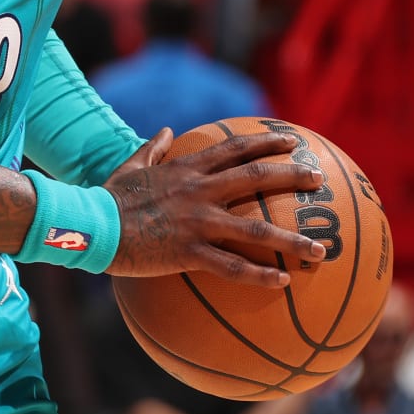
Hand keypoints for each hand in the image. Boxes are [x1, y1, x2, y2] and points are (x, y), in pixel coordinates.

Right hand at [105, 129, 327, 282]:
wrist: (92, 225)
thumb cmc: (108, 197)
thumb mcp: (130, 165)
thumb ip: (152, 147)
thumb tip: (168, 131)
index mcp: (188, 169)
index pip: (235, 149)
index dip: (265, 143)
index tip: (292, 142)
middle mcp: (199, 191)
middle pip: (256, 178)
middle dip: (292, 176)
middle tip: (320, 180)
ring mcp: (198, 222)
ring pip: (255, 228)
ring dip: (292, 239)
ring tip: (321, 249)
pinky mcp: (190, 252)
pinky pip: (232, 266)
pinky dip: (260, 274)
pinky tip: (283, 282)